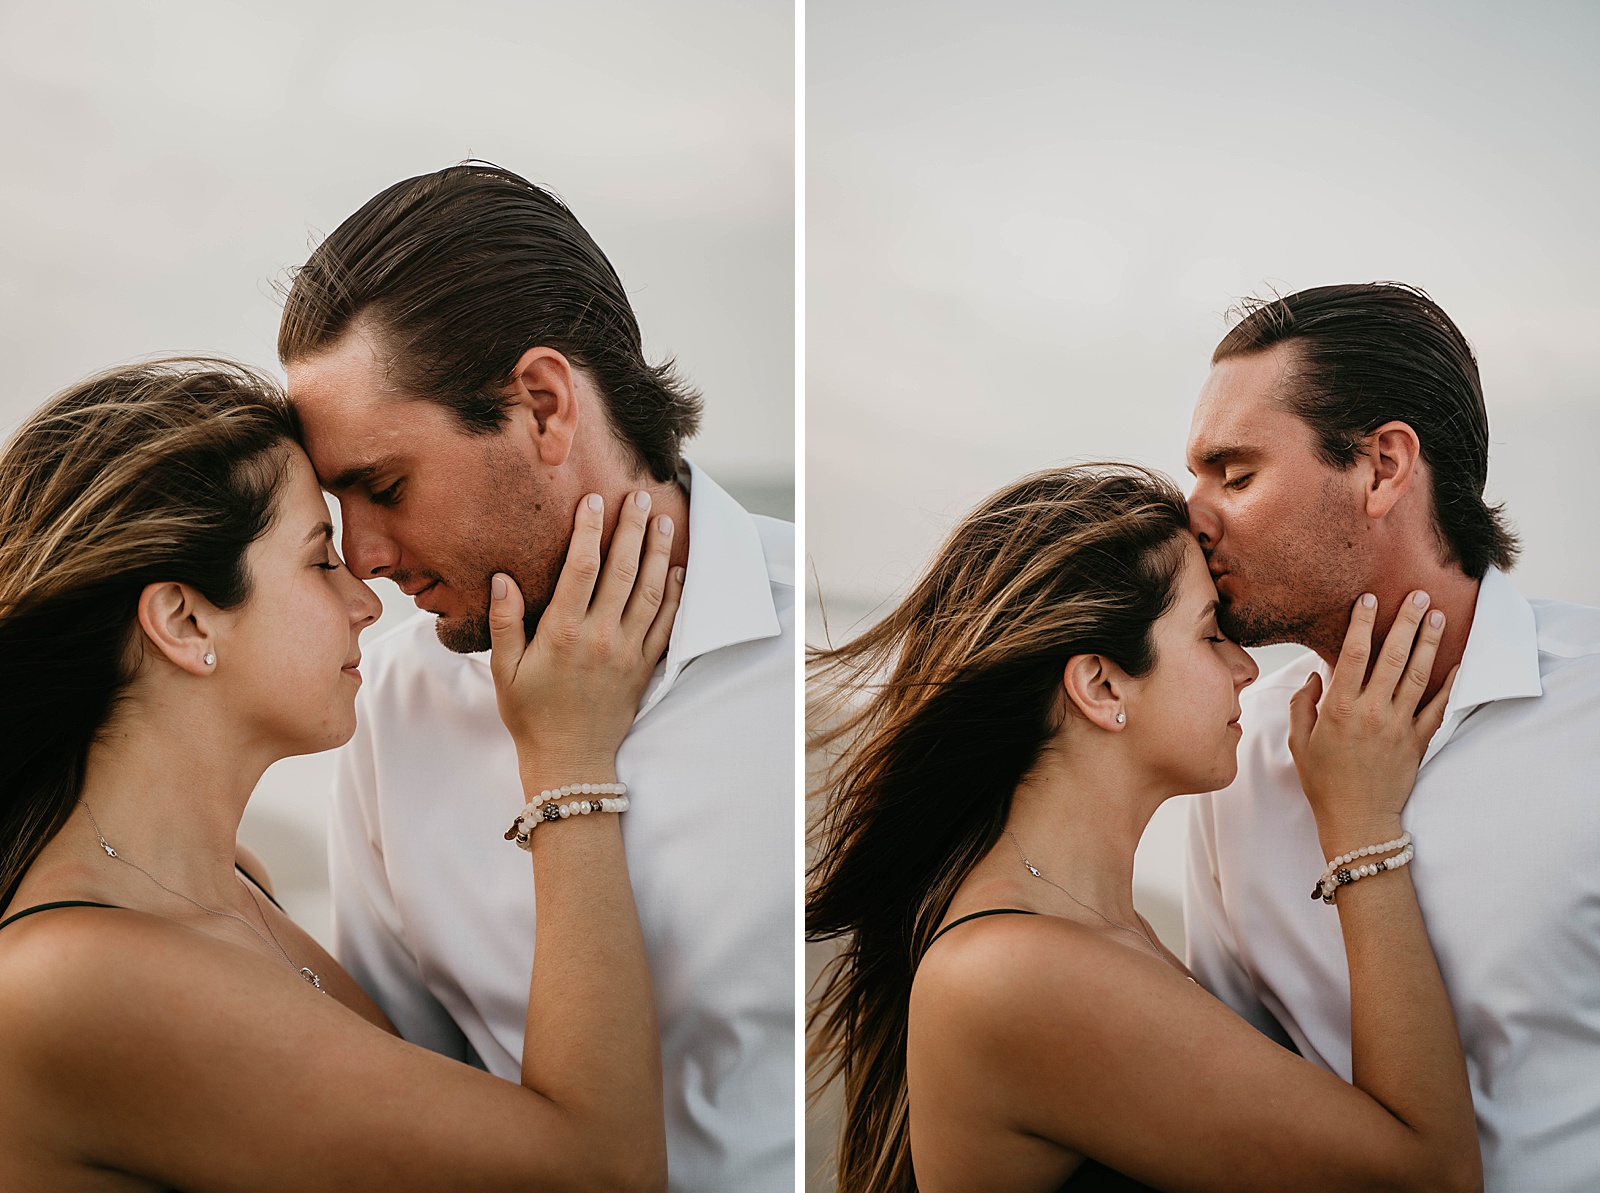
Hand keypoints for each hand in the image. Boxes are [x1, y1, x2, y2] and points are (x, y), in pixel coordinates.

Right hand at [488, 491, 682, 774]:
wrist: (570, 760)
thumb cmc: (531, 715)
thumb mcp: (503, 670)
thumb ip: (505, 622)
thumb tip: (502, 578)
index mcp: (564, 633)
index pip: (582, 569)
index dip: (589, 531)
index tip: (594, 500)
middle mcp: (601, 637)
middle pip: (624, 571)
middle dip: (634, 530)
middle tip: (642, 497)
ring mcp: (628, 651)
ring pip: (652, 592)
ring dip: (660, 553)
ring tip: (665, 521)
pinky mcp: (645, 666)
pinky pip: (667, 624)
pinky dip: (676, 594)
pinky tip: (679, 569)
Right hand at [1288, 591, 1456, 853]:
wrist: (1357, 820)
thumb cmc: (1323, 782)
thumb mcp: (1299, 743)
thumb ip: (1303, 705)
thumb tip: (1315, 676)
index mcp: (1338, 709)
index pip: (1351, 656)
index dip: (1360, 625)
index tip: (1369, 599)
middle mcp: (1371, 712)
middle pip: (1392, 657)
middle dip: (1405, 622)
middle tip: (1417, 594)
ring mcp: (1398, 726)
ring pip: (1418, 675)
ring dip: (1429, 643)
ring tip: (1438, 615)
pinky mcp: (1417, 741)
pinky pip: (1438, 708)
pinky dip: (1450, 684)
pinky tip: (1458, 661)